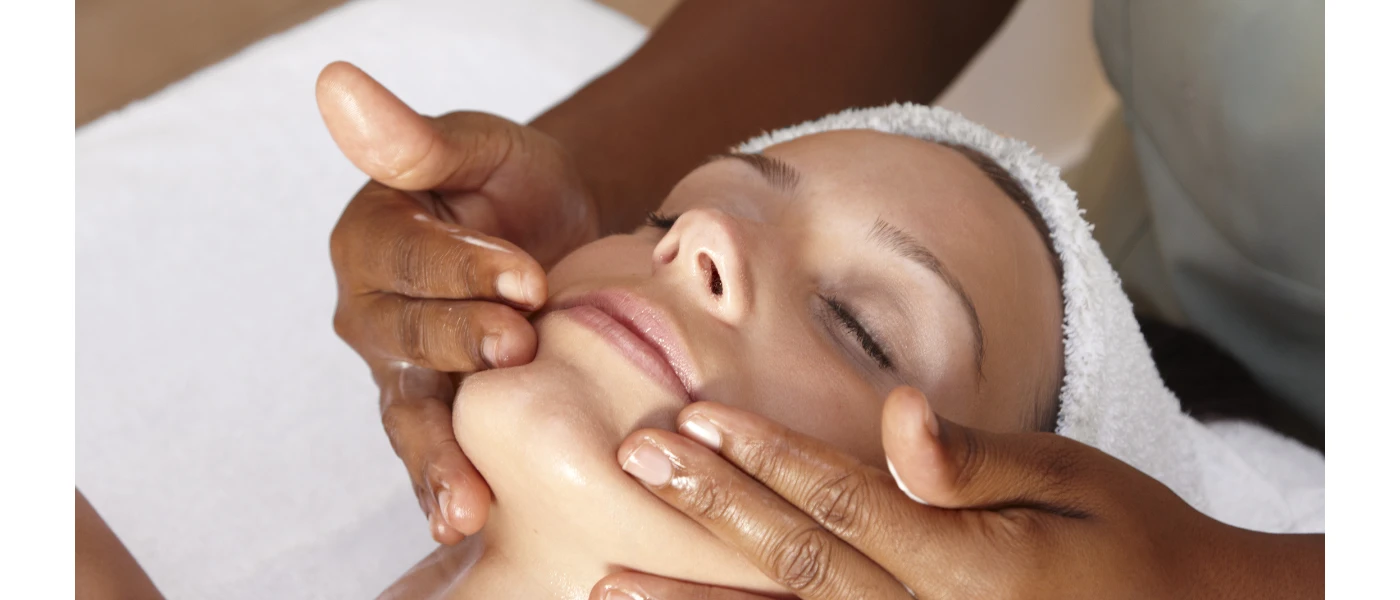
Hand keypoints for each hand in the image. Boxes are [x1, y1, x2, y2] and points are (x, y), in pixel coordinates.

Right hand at [317, 62, 598, 543]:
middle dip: (460, 342)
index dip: (460, 265)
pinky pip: (431, 451)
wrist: (557, 235)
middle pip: (404, 334)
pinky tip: (462, 521)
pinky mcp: (435, 411)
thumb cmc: (513, 185)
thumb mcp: (480, 147)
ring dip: (437, 451)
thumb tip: (337, 84)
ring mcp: (399, 369)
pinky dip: (442, 486)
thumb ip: (417, 138)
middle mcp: (371, 309)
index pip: (405, 254)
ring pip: (410, 409)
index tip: (526, 275)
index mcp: (371, 237)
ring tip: (466, 498)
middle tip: (515, 348)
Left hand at [593, 388, 1320, 598]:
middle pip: (794, 567)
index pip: (841, 503)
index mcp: (967, 564)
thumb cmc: (1128, 540)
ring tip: (605, 587)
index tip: (693, 422)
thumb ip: (978, 460)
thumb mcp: (1073, 480)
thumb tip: (900, 415)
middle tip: (633, 463)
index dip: (763, 461)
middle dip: (707, 514)